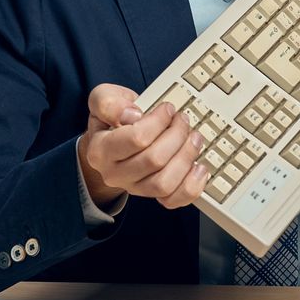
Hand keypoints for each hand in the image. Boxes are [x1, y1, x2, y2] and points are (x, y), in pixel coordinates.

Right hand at [77, 83, 209, 209]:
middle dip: (177, 135)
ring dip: (186, 157)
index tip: (167, 109)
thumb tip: (131, 115)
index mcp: (101, 150)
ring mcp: (134, 187)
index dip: (159, 121)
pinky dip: (192, 186)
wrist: (113, 139)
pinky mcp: (153, 195)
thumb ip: (109, 102)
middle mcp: (115, 174)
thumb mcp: (103, 99)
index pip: (136, 139)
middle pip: (154, 160)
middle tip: (183, 119)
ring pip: (164, 183)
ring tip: (194, 138)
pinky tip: (199, 166)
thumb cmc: (113, 118)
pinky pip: (173, 200)